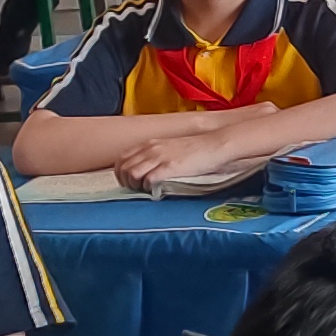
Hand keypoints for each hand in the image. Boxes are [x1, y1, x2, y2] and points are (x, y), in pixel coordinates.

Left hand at [122, 115, 267, 185]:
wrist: (215, 145)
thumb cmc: (196, 149)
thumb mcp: (171, 147)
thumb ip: (157, 155)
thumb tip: (148, 168)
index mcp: (150, 144)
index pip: (122, 158)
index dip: (120, 172)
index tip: (128, 182)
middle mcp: (151, 149)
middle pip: (123, 167)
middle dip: (124, 181)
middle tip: (134, 189)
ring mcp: (159, 158)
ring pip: (132, 173)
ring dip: (134, 185)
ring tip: (143, 191)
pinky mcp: (170, 167)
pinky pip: (148, 179)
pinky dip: (147, 187)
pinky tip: (155, 190)